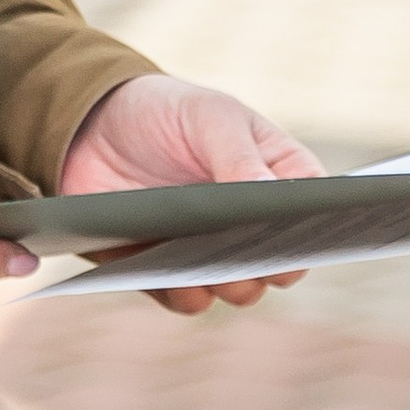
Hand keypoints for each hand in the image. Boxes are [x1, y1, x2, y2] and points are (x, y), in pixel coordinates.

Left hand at [60, 72, 322, 319]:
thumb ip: (240, 157)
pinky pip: (186, 298)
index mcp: (277, 177)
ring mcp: (211, 252)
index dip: (316, 226)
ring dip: (232, 286)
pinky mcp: (167, 273)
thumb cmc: (167, 111)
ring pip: (238, 289)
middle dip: (271, 264)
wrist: (92, 127)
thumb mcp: (209, 118)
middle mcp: (251, 224)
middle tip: (256, 257)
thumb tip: (271, 199)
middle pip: (280, 262)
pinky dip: (185, 293)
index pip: (314, 211)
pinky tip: (178, 280)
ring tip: (217, 271)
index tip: (304, 234)